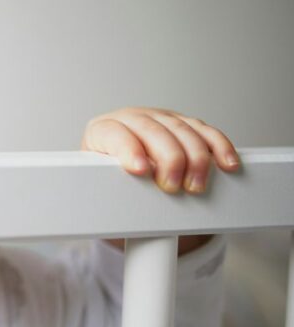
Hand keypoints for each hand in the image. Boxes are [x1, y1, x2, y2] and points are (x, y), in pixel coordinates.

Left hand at [81, 107, 239, 193]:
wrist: (117, 163)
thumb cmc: (107, 176)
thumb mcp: (101, 181)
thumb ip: (108, 188)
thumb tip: (118, 207)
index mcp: (103, 130)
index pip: (114, 133)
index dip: (128, 149)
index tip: (140, 170)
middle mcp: (132, 119)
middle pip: (153, 130)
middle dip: (168, 159)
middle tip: (172, 186)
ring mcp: (160, 118)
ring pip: (182, 130)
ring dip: (195, 159)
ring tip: (195, 186)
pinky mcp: (184, 124)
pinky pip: (206, 132)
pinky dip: (219, 148)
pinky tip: (226, 164)